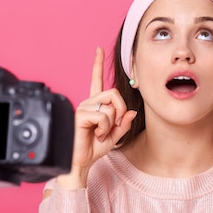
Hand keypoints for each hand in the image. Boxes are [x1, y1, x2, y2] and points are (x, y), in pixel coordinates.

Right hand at [58, 47, 136, 187]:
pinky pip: (103, 116)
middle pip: (114, 93)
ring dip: (111, 124)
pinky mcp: (81, 114)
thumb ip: (123, 124)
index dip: (97, 65)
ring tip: (100, 134)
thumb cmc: (93, 149)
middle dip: (121, 110)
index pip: (97, 80)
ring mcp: (83, 107)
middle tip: (114, 126)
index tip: (98, 49)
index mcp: (94, 106)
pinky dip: (104, 128)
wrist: (80, 163)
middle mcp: (88, 103)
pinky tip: (95, 134)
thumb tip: (132, 112)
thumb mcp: (114, 136)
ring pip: (111, 107)